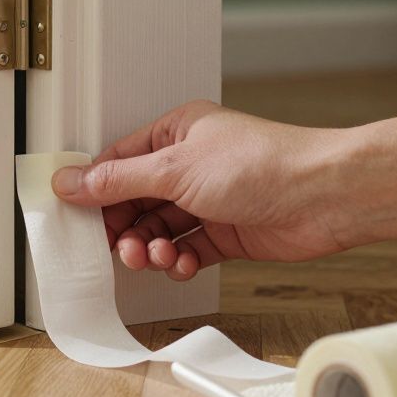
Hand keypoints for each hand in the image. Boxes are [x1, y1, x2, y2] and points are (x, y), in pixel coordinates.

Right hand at [50, 100, 353, 280]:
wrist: (324, 197)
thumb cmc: (263, 164)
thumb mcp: (175, 169)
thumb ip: (119, 180)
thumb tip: (72, 180)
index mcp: (175, 134)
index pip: (118, 163)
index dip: (96, 192)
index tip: (76, 217)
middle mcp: (190, 165)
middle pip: (136, 201)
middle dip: (126, 228)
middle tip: (122, 247)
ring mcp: (208, 200)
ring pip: (160, 230)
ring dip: (153, 248)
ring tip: (158, 256)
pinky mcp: (227, 232)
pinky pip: (188, 250)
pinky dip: (181, 261)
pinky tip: (185, 262)